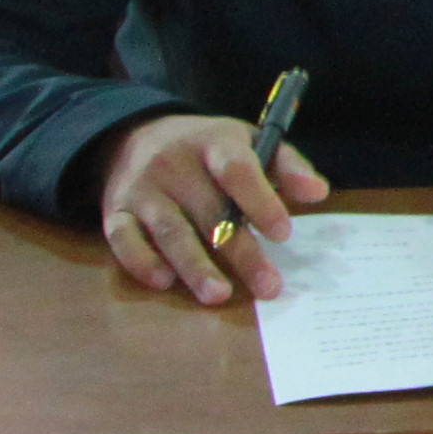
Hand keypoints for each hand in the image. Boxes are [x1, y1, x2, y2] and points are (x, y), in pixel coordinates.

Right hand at [98, 110, 327, 305]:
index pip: (237, 170)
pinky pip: (123, 238)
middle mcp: (173, 164)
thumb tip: (318, 192)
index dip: (260, 201)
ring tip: (220, 295)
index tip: (284, 233)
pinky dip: (142, 261)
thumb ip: (286, 166)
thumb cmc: (207, 150)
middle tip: (268, 287)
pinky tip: (165, 282)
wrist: (134, 138)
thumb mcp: (249, 142)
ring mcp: (142, 189)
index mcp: (212, 142)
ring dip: (195, 266)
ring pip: (169, 231)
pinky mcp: (114, 211)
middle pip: (209, 211)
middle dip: (240, 252)